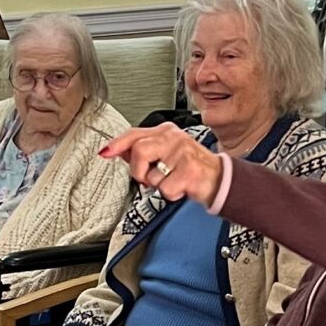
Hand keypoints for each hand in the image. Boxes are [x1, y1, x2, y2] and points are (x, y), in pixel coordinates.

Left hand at [102, 122, 222, 207]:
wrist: (219, 179)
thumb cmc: (190, 167)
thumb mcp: (166, 154)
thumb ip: (142, 151)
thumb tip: (116, 151)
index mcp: (166, 131)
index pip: (135, 134)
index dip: (118, 144)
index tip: (106, 151)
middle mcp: (174, 138)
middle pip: (139, 151)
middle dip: (139, 171)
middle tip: (150, 177)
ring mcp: (182, 153)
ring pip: (151, 174)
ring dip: (158, 184)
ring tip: (171, 180)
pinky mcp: (189, 171)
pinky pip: (165, 189)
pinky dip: (171, 194)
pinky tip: (181, 187)